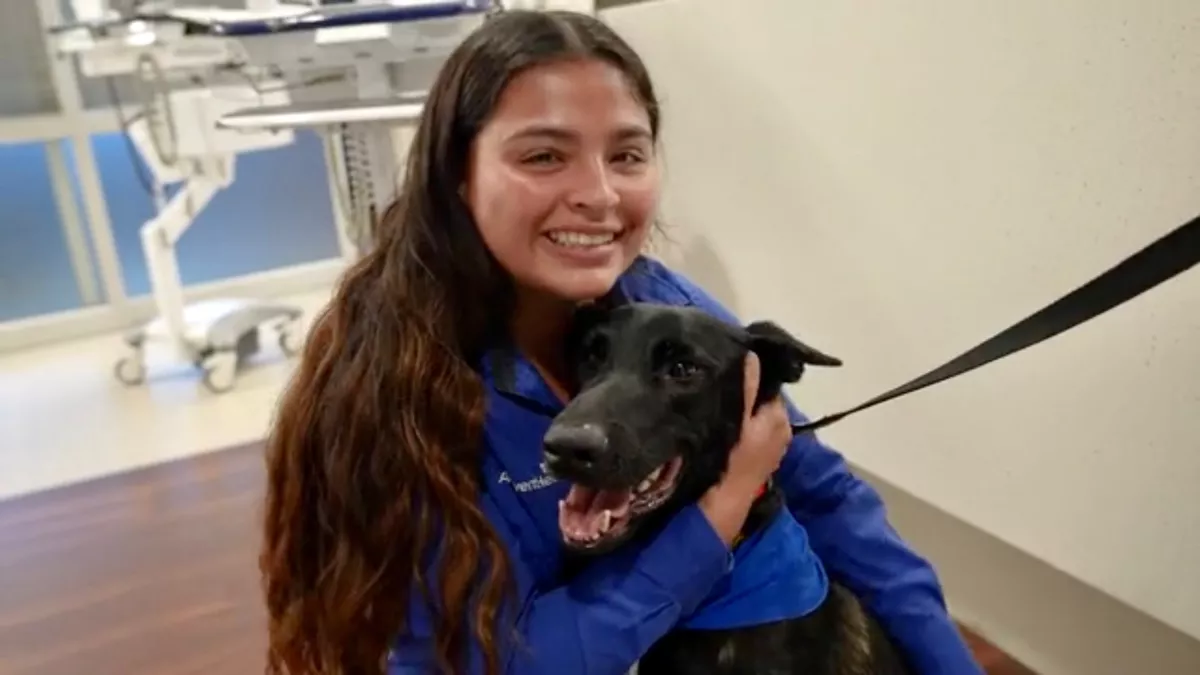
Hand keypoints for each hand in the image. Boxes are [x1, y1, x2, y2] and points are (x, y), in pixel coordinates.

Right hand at [698, 352, 792, 545]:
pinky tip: (722, 423)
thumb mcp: (738, 418)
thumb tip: (753, 355)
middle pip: (762, 399)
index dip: (750, 376)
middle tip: (719, 383)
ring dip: (741, 409)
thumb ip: (748, 387)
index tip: (728, 368)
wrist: (724, 501)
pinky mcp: (760, 456)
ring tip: (717, 400)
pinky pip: (752, 430)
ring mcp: (772, 444)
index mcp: (780, 416)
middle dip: (746, 392)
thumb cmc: (732, 458)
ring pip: (756, 415)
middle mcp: (782, 428)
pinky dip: (740, 425)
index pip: (768, 384)